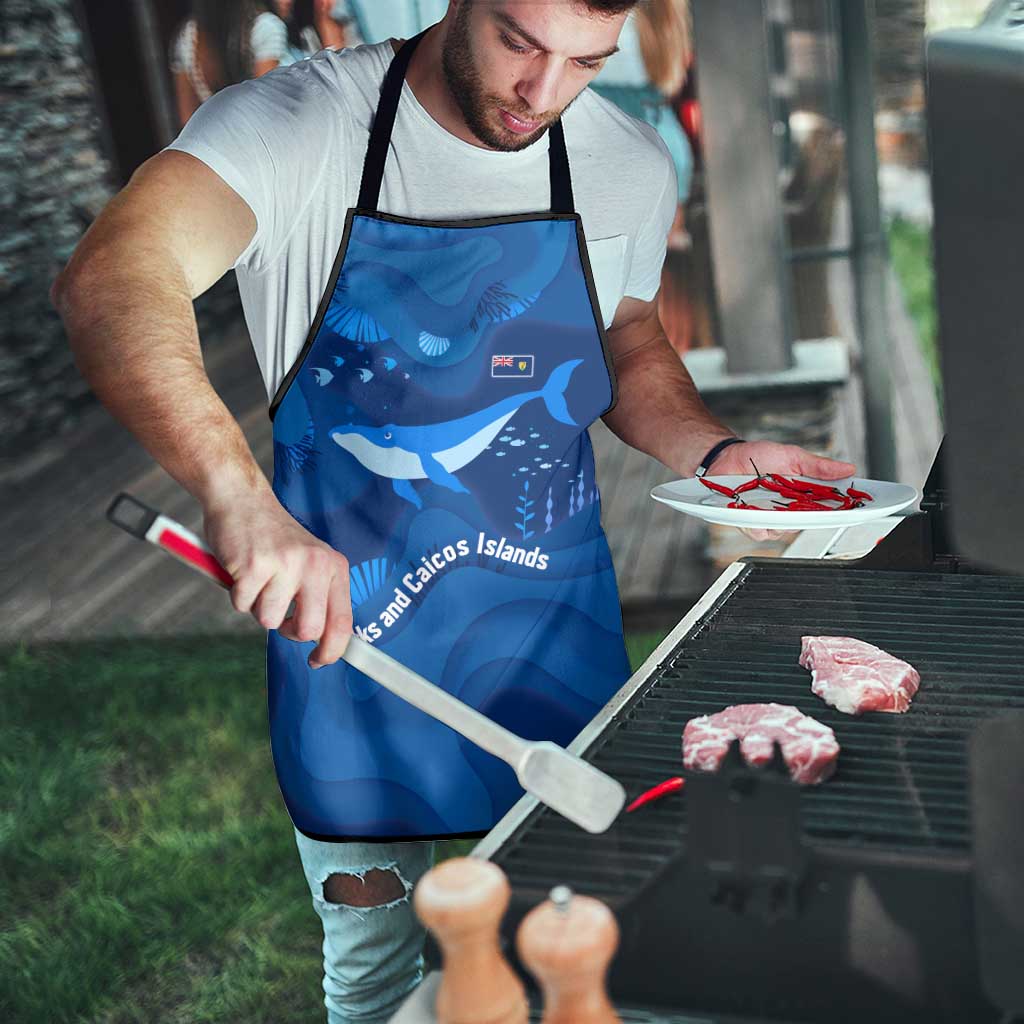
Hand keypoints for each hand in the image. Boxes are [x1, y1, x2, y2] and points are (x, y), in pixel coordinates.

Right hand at [202, 490, 352, 668]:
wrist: (242, 499)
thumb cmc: (274, 538)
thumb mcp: (310, 561)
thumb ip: (319, 596)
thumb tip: (324, 642)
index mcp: (334, 566)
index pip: (342, 621)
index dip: (331, 650)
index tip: (318, 661)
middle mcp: (315, 565)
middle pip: (308, 630)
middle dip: (289, 631)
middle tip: (279, 614)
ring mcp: (285, 564)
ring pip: (269, 621)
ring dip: (258, 607)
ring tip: (259, 579)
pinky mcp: (254, 566)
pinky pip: (242, 605)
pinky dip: (237, 595)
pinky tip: (242, 570)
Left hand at [709, 440, 856, 542]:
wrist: (726, 457)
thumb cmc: (758, 457)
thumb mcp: (792, 456)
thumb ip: (818, 466)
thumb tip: (848, 468)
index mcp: (803, 495)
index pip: (829, 507)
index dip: (844, 510)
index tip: (857, 508)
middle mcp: (789, 510)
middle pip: (809, 523)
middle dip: (813, 517)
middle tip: (812, 506)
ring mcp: (770, 518)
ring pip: (784, 531)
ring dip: (781, 519)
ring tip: (775, 503)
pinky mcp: (750, 523)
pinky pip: (759, 532)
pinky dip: (758, 523)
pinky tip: (755, 512)